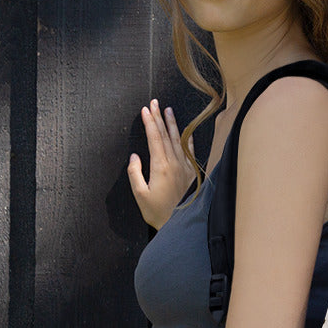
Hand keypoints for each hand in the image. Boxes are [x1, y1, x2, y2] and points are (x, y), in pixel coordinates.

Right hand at [128, 99, 195, 228]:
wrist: (182, 224)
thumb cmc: (158, 212)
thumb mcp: (140, 195)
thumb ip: (135, 174)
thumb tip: (135, 157)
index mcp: (160, 167)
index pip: (154, 138)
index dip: (149, 122)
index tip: (146, 109)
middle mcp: (174, 163)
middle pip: (165, 135)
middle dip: (159, 117)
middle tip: (155, 103)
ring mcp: (185, 167)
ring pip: (178, 140)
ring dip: (172, 124)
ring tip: (169, 110)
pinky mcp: (192, 174)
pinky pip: (189, 152)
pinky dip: (187, 140)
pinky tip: (186, 132)